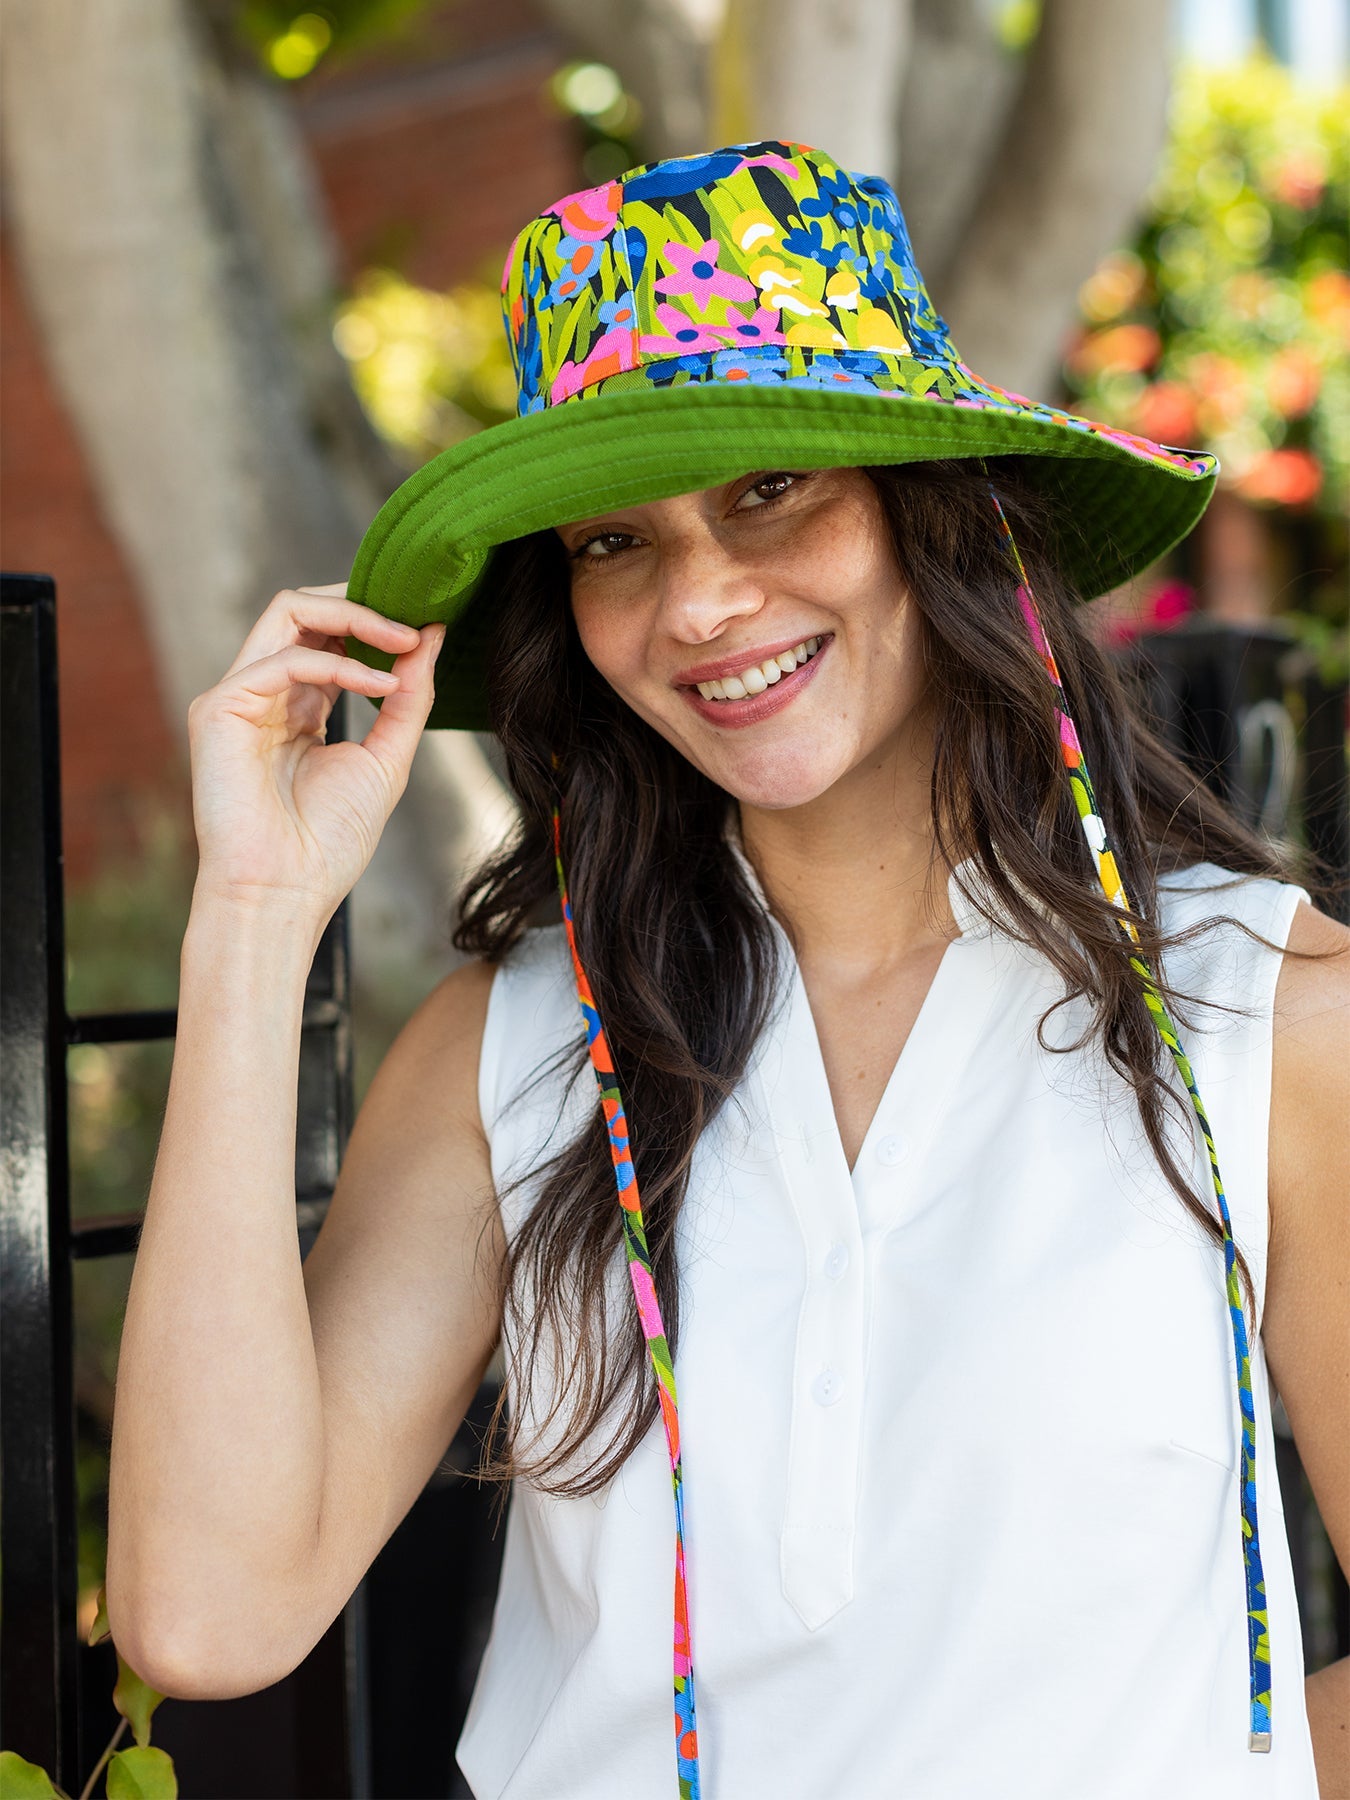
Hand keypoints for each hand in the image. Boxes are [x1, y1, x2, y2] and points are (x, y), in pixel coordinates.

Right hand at [187, 583, 445, 922]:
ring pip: (288, 611)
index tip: (428, 624)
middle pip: (304, 609)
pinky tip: (382, 684)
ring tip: (406, 639)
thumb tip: (432, 635)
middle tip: (416, 619)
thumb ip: (408, 697)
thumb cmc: (328, 843)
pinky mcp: (219, 708)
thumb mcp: (386, 757)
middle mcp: (264, 693)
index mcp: (297, 706)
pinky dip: (340, 663)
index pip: (328, 633)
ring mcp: (237, 696)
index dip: (375, 619)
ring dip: (355, 617)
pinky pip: (284, 658)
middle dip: (365, 604)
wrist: (284, 893)